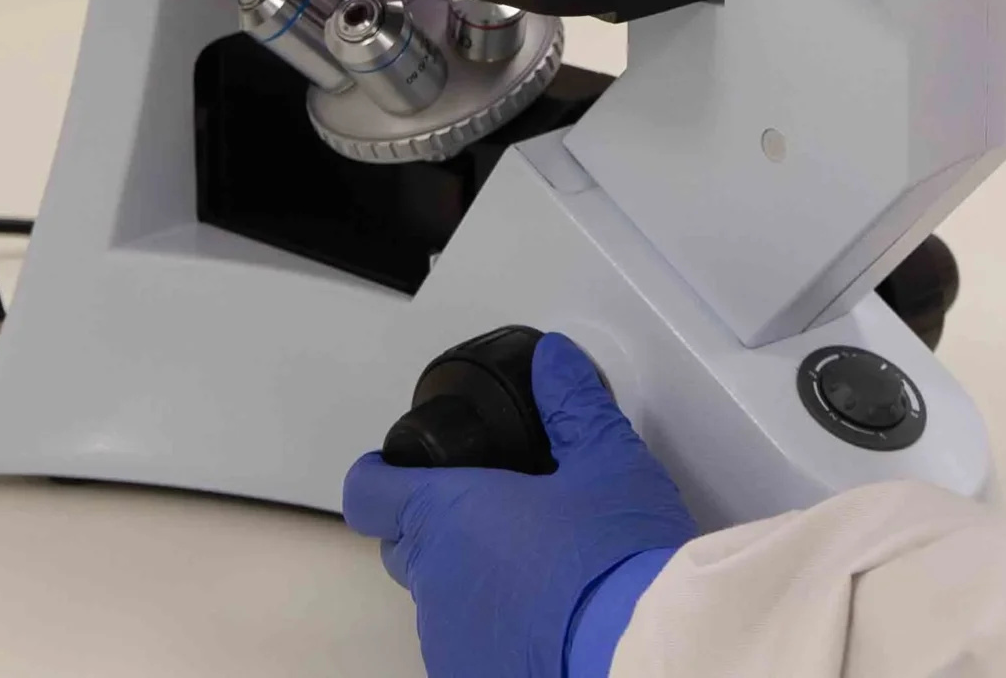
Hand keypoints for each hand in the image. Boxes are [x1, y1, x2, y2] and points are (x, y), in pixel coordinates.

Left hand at [343, 333, 697, 677]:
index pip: (368, 493)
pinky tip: (542, 616)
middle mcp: (435, 578)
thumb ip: (572, 404)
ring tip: (532, 568)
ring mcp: (448, 637)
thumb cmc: (615, 553)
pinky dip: (491, 624)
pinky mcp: (470, 674)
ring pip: (437, 596)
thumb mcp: (608, 460)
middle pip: (403, 544)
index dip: (377, 476)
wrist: (637, 649)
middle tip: (492, 509)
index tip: (396, 467)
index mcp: (451, 514)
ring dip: (467, 577)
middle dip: (434, 524)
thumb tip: (552, 360)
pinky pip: (464, 641)